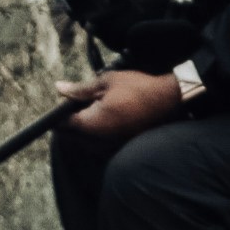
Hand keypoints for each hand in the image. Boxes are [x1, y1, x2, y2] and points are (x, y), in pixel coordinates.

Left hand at [59, 67, 183, 138]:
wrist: (170, 100)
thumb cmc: (138, 88)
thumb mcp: (106, 82)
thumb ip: (80, 89)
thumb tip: (59, 88)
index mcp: (92, 123)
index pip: (63, 124)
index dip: (59, 113)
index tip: (64, 102)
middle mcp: (99, 140)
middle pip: (73, 137)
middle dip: (70, 123)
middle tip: (79, 105)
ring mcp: (112, 146)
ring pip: (86, 144)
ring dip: (84, 131)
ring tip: (94, 111)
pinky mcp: (122, 147)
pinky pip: (101, 145)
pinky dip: (98, 135)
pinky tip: (107, 120)